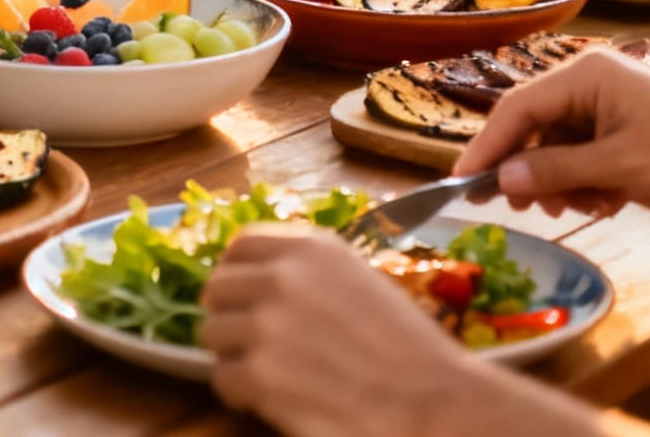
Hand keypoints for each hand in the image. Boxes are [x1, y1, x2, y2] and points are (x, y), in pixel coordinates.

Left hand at [201, 225, 503, 436]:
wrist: (437, 404)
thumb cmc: (409, 350)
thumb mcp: (360, 282)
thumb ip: (308, 273)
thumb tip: (257, 276)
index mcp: (312, 247)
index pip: (241, 245)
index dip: (237, 273)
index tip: (245, 296)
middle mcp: (283, 277)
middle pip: (217, 289)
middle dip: (231, 317)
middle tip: (255, 345)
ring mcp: (267, 324)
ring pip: (212, 334)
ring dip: (235, 357)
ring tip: (272, 375)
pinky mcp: (261, 374)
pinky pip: (222, 379)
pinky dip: (241, 394)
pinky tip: (271, 400)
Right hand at [453, 48, 649, 221]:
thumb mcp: (615, 168)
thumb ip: (552, 171)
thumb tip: (499, 180)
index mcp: (586, 75)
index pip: (517, 108)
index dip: (486, 147)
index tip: (460, 182)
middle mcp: (591, 82)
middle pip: (534, 126)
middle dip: (528, 170)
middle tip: (518, 208)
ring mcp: (607, 104)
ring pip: (556, 145)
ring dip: (561, 181)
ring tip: (581, 208)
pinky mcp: (622, 127)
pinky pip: (581, 153)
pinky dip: (584, 181)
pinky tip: (604, 202)